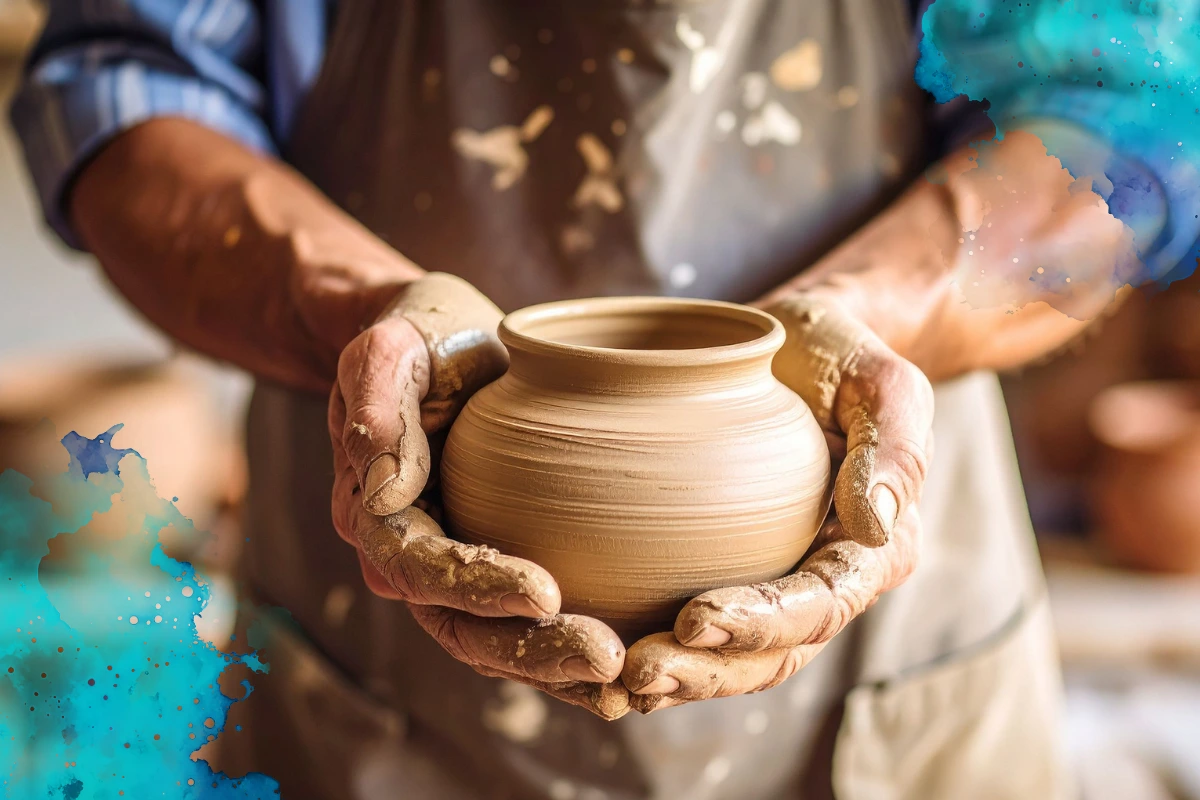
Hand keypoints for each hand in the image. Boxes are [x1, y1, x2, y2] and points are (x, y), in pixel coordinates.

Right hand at [328, 273, 631, 718]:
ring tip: (628, 679)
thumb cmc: (425, 332)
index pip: (420, 566)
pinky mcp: (498, 566)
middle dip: (530, 651)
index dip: (477, 585)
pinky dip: (567, 653)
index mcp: (377, 509)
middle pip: (460, 624)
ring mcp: (453, 570)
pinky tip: (628, 670)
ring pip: (495, 639)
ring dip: (557, 668)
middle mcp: (408, 557)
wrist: (448, 340)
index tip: (546, 592)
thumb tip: (383, 489)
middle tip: (607, 658)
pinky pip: (525, 624)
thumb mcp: (395, 341)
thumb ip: (376, 396)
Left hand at [622, 296, 932, 709]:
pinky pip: (699, 627)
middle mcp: (827, 583)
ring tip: (614, 680)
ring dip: (679, 675)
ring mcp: (776, 583)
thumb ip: (895, 447)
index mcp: (875, 551)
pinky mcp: (729, 571)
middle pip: (772, 653)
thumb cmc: (842, 354)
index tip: (693, 617)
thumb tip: (874, 527)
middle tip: (637, 671)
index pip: (819, 605)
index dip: (759, 622)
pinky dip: (658, 646)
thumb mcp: (883, 381)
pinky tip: (604, 654)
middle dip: (707, 670)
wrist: (799, 345)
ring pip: (733, 657)